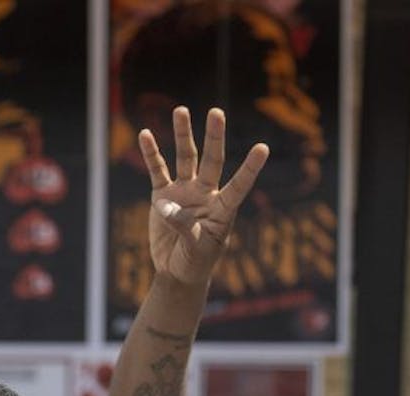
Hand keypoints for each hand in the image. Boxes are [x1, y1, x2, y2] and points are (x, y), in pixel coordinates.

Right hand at [141, 106, 268, 286]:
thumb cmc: (195, 263)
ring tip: (181, 110)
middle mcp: (206, 194)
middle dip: (214, 137)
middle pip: (211, 160)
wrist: (176, 271)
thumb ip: (185, 227)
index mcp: (222, 209)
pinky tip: (146, 134)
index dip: (250, 168)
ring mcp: (184, 192)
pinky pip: (157, 171)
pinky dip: (151, 154)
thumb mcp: (197, 250)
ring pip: (185, 158)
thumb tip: (167, 205)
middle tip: (216, 112)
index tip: (263, 148)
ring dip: (183, 135)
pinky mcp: (163, 197)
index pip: (239, 185)